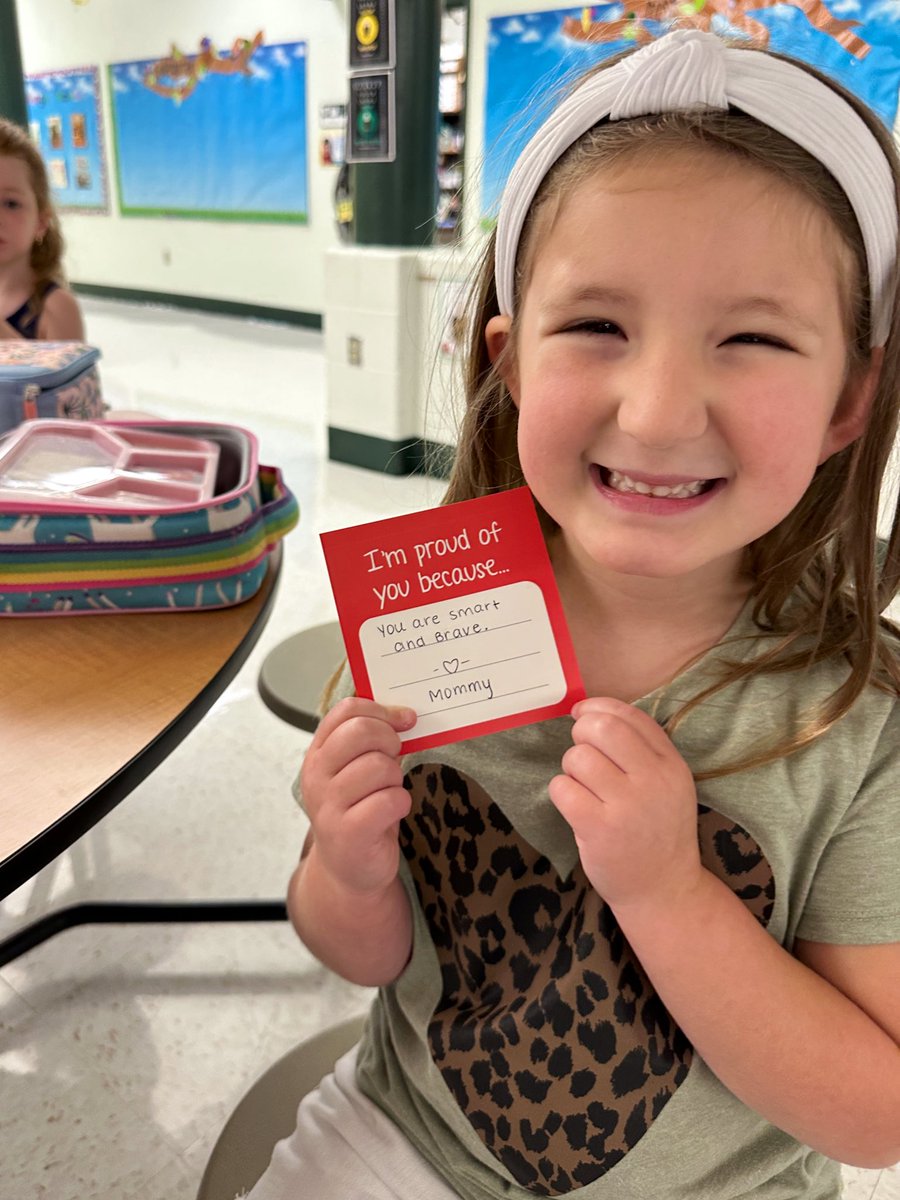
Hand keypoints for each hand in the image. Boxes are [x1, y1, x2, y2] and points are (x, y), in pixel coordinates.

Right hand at [300, 696, 415, 897]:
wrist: (349, 869)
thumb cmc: (360, 812)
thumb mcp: (358, 771)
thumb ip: (371, 742)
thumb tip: (404, 715)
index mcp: (318, 754)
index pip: (346, 710)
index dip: (381, 710)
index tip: (403, 720)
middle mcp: (316, 777)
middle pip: (360, 731)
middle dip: (390, 740)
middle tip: (396, 758)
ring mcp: (328, 806)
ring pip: (378, 766)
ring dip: (395, 777)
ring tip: (388, 791)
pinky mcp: (348, 833)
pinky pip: (389, 800)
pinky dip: (401, 802)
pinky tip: (392, 812)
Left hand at [548, 697, 704, 912]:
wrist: (664, 890)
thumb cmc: (656, 831)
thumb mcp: (668, 785)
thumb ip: (640, 749)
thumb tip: (588, 712)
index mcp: (671, 764)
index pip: (629, 715)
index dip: (597, 707)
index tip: (582, 714)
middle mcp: (653, 780)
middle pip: (600, 728)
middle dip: (581, 734)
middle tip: (582, 756)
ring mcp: (627, 805)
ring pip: (577, 757)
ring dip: (571, 769)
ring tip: (584, 790)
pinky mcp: (600, 828)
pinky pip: (562, 788)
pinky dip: (561, 793)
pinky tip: (575, 807)